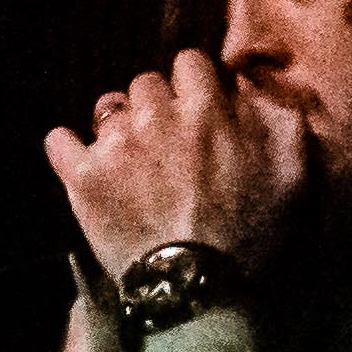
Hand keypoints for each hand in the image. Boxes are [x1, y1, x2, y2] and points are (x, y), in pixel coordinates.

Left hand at [43, 46, 306, 283]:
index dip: (194, 85)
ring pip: (107, 108)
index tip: (199, 112)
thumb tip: (257, 90)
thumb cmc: (250, 237)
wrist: (195, 290)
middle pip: (146, 84)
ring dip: (118, 127)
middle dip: (156, 107)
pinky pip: (59, 141)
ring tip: (130, 160)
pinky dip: (68, 148)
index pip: (189, 61)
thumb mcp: (292, 176)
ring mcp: (115, 145)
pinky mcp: (83, 177)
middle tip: (168, 144)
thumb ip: (282, 121)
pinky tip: (84, 164)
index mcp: (206, 108)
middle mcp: (156, 115)